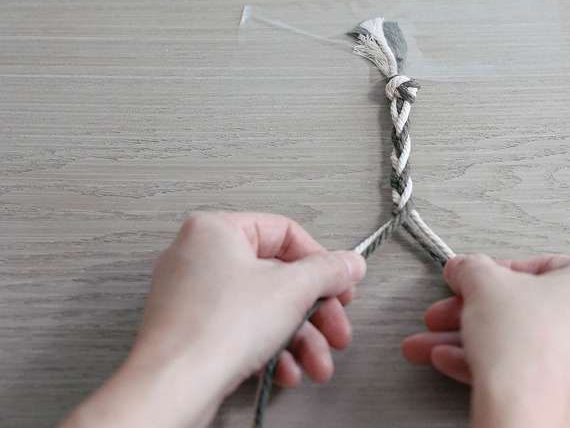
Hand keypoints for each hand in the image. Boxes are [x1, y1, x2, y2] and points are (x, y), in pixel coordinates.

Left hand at [60, 212, 365, 427]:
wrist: (174, 387)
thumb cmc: (213, 331)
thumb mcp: (291, 289)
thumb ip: (328, 271)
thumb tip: (348, 263)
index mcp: (215, 230)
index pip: (285, 233)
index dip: (322, 261)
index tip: (341, 282)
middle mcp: (199, 256)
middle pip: (278, 277)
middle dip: (315, 312)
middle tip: (335, 327)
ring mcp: (193, 295)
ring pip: (263, 309)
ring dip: (299, 338)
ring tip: (316, 361)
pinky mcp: (193, 330)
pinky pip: (242, 330)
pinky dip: (270, 349)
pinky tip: (286, 370)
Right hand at [402, 254, 569, 427]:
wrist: (526, 417)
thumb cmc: (524, 350)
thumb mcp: (483, 284)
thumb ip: (472, 268)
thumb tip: (466, 268)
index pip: (540, 267)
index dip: (494, 273)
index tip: (472, 280)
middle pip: (531, 308)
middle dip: (479, 311)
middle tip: (453, 312)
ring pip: (529, 342)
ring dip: (479, 339)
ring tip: (442, 343)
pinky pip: (536, 372)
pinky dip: (499, 365)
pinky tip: (461, 362)